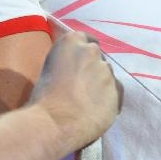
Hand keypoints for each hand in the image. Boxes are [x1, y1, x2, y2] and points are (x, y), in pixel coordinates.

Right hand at [29, 32, 122, 150]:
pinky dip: (109, 96)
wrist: (56, 121)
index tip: (78, 60)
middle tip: (81, 82)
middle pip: (96, 55)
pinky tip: (98, 107)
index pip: (83, 38)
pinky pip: (116, 90)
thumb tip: (69, 68)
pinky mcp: (118, 90)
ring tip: (88, 98)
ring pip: (106, 73)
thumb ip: (63, 61)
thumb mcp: (48, 68)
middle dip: (91, 65)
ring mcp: (107, 70)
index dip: (81, 50)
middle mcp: (92, 51)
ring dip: (100, 81)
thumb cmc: (43, 96)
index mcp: (71, 41)